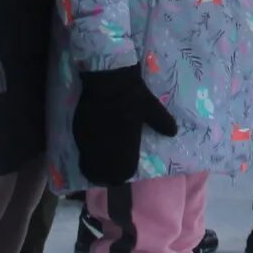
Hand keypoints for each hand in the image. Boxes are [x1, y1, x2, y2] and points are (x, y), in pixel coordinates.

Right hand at [71, 66, 182, 187]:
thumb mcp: (151, 107)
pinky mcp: (79, 131)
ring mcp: (90, 140)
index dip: (122, 175)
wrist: (108, 78)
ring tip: (99, 161)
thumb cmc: (132, 94)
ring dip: (94, 165)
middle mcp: (106, 147)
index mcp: (125, 145)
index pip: (122, 172)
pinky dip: (86, 152)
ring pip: (90, 163)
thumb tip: (173, 133)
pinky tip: (91, 145)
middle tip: (109, 171)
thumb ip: (161, 123)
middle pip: (102, 173)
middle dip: (106, 174)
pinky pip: (82, 149)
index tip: (123, 173)